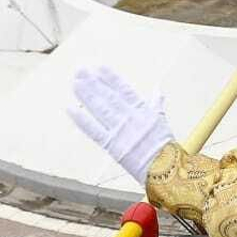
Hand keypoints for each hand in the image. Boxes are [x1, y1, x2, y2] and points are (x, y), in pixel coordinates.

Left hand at [69, 67, 174, 182]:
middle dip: (94, 83)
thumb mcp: (162, 121)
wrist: (165, 169)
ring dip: (86, 95)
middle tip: (81, 70)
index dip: (111, 78)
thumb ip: (156, 104)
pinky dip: (82, 120)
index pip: (124, 90)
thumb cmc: (165, 147)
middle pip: (108, 96)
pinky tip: (71, 108)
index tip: (100, 67)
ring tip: (75, 82)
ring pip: (99, 109)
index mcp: (142, 110)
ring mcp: (119, 130)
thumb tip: (158, 90)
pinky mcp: (111, 145)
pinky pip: (93, 130)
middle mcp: (129, 117)